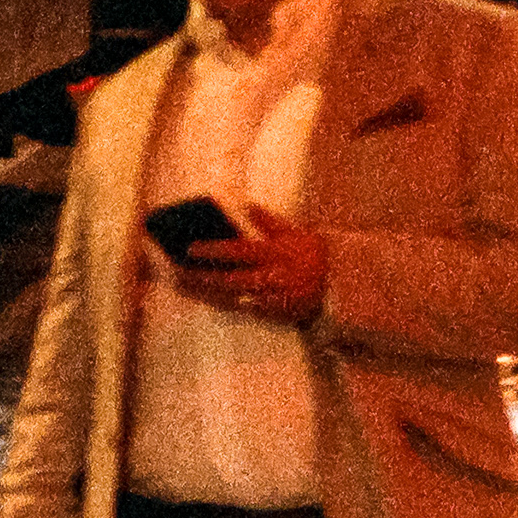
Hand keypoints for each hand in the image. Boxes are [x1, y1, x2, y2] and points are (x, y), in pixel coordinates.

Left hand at [171, 201, 331, 328]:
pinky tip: (208, 299)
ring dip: (207, 293)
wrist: (339, 285)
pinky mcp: (275, 313)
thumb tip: (248, 204)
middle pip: (230, 280)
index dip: (212, 251)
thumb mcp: (294, 233)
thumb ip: (269, 222)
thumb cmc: (313, 254)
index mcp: (274, 253)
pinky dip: (226, 305)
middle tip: (178, 274)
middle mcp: (271, 276)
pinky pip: (245, 310)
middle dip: (202, 278)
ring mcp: (272, 298)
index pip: (237, 251)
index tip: (190, 249)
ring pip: (233, 298)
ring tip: (185, 287)